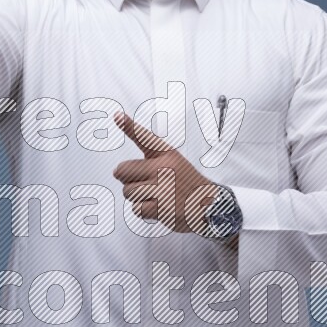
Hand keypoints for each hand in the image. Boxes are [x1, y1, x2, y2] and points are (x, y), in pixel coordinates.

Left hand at [112, 112, 218, 233]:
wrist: (209, 205)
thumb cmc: (185, 183)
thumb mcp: (173, 163)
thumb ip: (149, 162)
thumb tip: (117, 171)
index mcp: (167, 154)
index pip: (144, 138)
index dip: (129, 126)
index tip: (116, 115)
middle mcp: (164, 168)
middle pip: (122, 170)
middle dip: (127, 179)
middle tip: (145, 183)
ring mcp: (162, 188)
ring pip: (127, 192)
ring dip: (137, 197)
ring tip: (156, 196)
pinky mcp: (161, 207)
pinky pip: (136, 209)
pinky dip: (144, 211)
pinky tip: (159, 207)